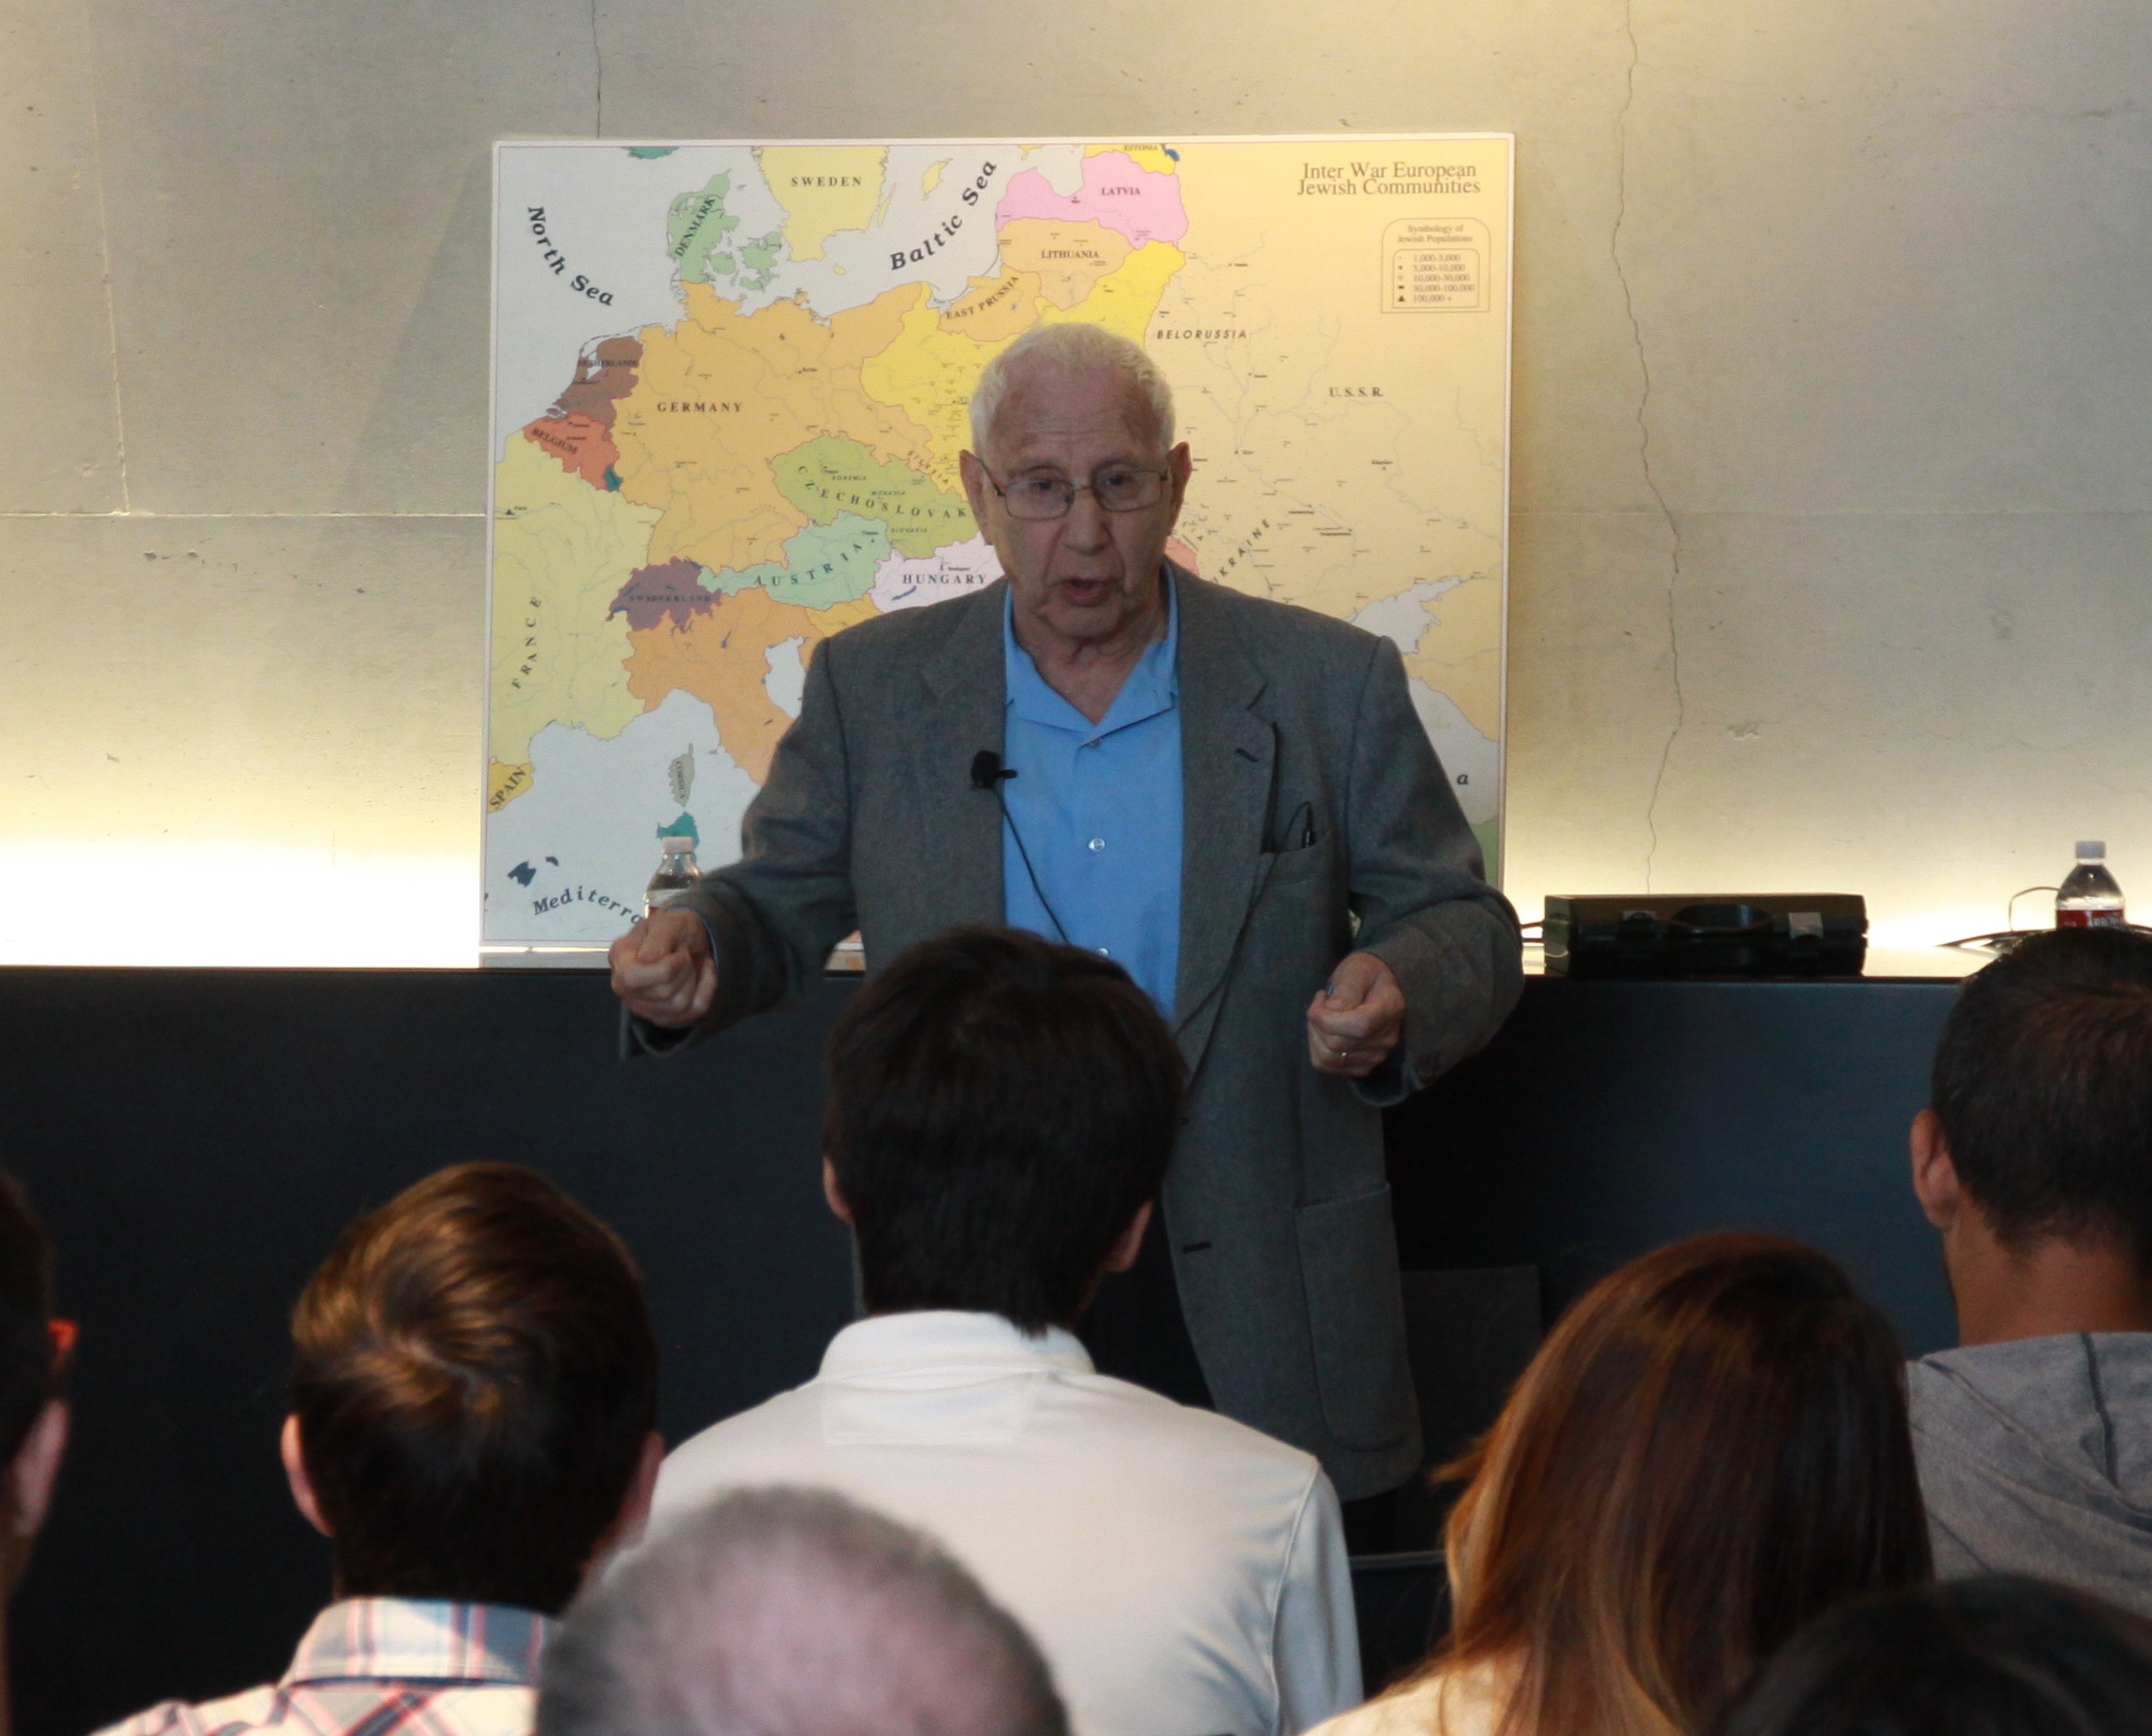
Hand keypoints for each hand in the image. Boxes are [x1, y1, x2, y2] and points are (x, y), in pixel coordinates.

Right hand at [608, 907, 717, 1028]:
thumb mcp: (668, 922)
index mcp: (620, 959)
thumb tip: (647, 959)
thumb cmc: (674, 929)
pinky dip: (706, 989)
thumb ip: (658, 938)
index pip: (633, 978)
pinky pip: (694, 1012)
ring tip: (690, 966)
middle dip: (684, 970)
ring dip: (694, 980)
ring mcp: (641, 1006)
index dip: (665, 967)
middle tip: (685, 956)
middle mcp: (624, 987)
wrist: (689, 940)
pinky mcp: (662, 1017)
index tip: (679, 952)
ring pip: (679, 1005)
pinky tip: (703, 975)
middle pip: (663, 993)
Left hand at [1307, 951, 1405, 1078]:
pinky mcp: (1363, 1066)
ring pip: (1329, 1058)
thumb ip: (1346, 989)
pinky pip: (1326, 1066)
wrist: (1375, 986)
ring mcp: (1376, 1056)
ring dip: (1314, 1036)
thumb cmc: (1366, 974)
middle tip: (1319, 1002)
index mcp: (1391, 1008)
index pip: (1359, 1025)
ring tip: (1321, 1016)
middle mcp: (1388, 1038)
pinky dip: (1316, 1048)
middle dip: (1317, 1022)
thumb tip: (1332, 1012)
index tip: (1320, 996)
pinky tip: (1323, 1030)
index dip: (1329, 1018)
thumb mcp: (1357, 970)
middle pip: (1339, 1044)